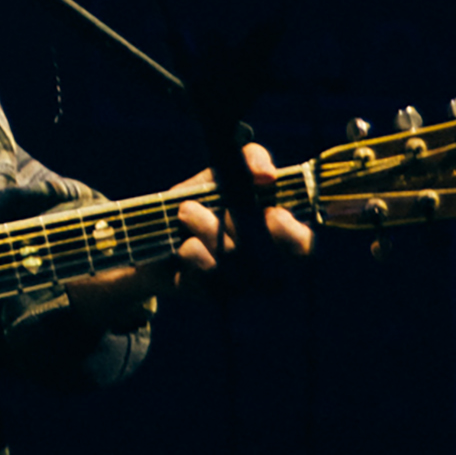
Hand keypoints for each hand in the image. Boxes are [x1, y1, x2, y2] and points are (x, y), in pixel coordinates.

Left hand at [67, 141, 312, 329]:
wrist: (151, 236)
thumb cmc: (197, 202)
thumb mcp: (219, 175)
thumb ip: (249, 160)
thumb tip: (269, 174)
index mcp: (276, 232)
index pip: (304, 245)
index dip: (292, 233)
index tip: (272, 214)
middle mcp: (265, 263)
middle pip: (262, 248)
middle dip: (229, 220)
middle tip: (193, 206)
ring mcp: (243, 282)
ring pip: (233, 258)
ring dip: (203, 228)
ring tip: (184, 215)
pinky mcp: (217, 294)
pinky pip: (209, 272)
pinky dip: (190, 251)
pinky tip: (181, 247)